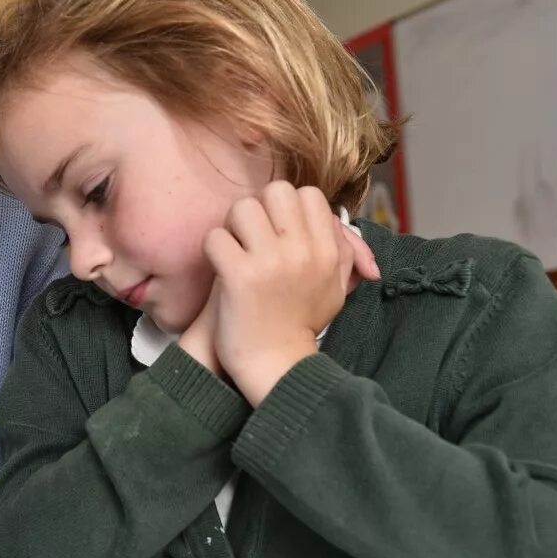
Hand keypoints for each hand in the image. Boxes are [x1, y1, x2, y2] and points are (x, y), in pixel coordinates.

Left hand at [202, 182, 379, 405]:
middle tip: (250, 236)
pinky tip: (220, 267)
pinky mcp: (239, 276)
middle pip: (276, 191)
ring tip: (234, 251)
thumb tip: (341, 223)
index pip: (308, 194)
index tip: (276, 229)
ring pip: (242, 209)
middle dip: (258, 208)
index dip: (287, 206)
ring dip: (232, 227)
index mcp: (327, 252)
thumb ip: (343, 252)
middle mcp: (302, 252)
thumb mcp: (335, 289)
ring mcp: (270, 262)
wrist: (274, 365)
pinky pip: (216, 237)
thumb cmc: (299, 324)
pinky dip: (213, 249)